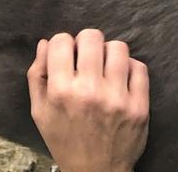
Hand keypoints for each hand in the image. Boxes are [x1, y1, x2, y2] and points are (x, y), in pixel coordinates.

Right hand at [27, 29, 149, 171]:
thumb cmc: (66, 141)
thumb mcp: (40, 113)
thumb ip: (37, 76)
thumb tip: (46, 43)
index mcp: (61, 92)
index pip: (62, 41)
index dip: (63, 44)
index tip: (67, 55)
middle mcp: (90, 91)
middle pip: (92, 37)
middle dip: (86, 43)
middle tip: (87, 58)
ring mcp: (117, 98)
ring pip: (118, 47)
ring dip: (109, 53)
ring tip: (105, 68)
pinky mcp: (139, 105)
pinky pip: (139, 67)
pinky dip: (129, 68)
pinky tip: (121, 79)